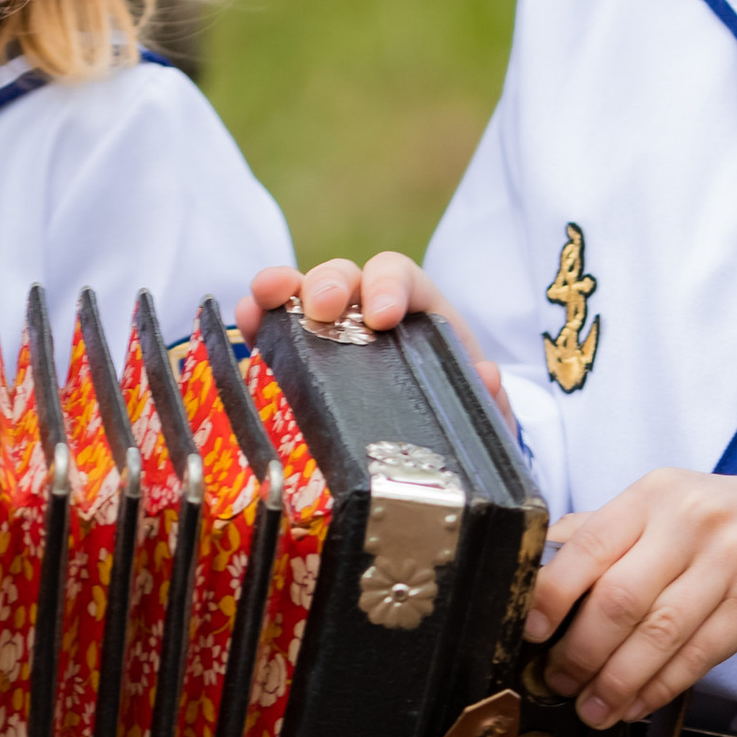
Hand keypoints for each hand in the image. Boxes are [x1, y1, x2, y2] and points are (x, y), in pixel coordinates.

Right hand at [232, 255, 508, 413]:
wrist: (435, 459)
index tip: (382, 317)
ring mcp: (332, 333)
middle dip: (331, 283)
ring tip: (263, 301)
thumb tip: (487, 377)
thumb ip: (492, 401)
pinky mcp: (301, 358)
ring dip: (283, 291)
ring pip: (304, 295)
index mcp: (418, 313)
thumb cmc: (457, 423)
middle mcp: (369, 312)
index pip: (400, 277)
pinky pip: (276, 328)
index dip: (387, 286)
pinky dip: (259, 318)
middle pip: (347, 277)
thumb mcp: (483, 419)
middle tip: (323, 308)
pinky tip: (244, 319)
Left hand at [525, 467, 736, 727]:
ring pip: (660, 635)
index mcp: (650, 497)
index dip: (554, 594)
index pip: (590, 545)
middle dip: (581, 652)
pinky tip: (633, 704)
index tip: (532, 632)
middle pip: (622, 598)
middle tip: (558, 681)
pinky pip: (697, 657)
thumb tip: (533, 578)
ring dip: (618, 681)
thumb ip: (595, 536)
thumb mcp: (650, 509)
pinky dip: (659, 688)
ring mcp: (726, 566)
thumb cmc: (700, 523)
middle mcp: (689, 525)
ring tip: (592, 707)